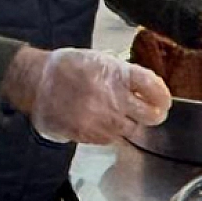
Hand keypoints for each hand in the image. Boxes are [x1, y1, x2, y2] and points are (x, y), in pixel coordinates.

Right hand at [3, 47, 170, 145]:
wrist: (36, 81)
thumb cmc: (71, 67)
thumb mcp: (103, 61)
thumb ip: (126, 76)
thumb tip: (148, 92)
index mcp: (119, 74)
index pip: (154, 88)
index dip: (163, 97)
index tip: (164, 102)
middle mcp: (113, 97)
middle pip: (149, 115)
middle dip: (153, 116)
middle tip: (152, 115)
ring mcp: (101, 118)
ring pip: (130, 130)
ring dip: (128, 124)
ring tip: (118, 116)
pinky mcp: (87, 133)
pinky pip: (109, 139)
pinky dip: (110, 133)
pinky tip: (101, 123)